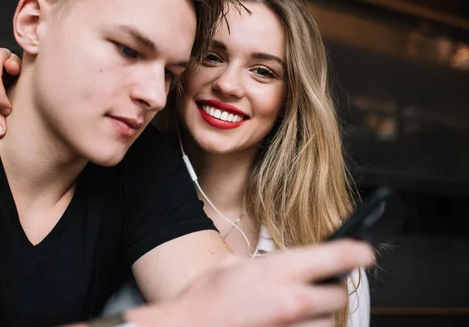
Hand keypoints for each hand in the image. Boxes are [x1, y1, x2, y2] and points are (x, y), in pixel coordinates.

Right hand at [127, 240, 373, 326]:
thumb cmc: (205, 301)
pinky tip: (287, 324)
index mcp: (281, 269)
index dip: (358, 251)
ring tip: (292, 314)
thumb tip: (282, 265)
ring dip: (316, 317)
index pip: (339, 255)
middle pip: (340, 296)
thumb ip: (265, 264)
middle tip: (313, 290)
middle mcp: (294, 300)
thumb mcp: (234, 266)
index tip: (365, 252)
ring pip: (328, 323)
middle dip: (330, 292)